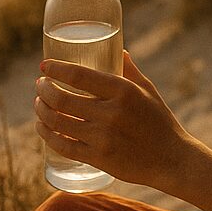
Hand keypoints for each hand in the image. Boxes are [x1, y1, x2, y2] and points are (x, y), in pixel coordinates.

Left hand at [34, 51, 190, 191]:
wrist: (172, 160)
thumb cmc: (160, 121)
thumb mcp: (148, 91)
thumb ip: (130, 71)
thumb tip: (118, 50)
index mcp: (123, 91)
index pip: (78, 75)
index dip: (56, 69)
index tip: (44, 66)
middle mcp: (110, 113)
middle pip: (61, 98)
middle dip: (43, 90)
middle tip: (39, 86)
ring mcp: (103, 138)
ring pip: (57, 122)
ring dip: (41, 111)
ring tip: (38, 104)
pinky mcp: (98, 158)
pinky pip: (63, 146)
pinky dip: (47, 136)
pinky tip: (42, 128)